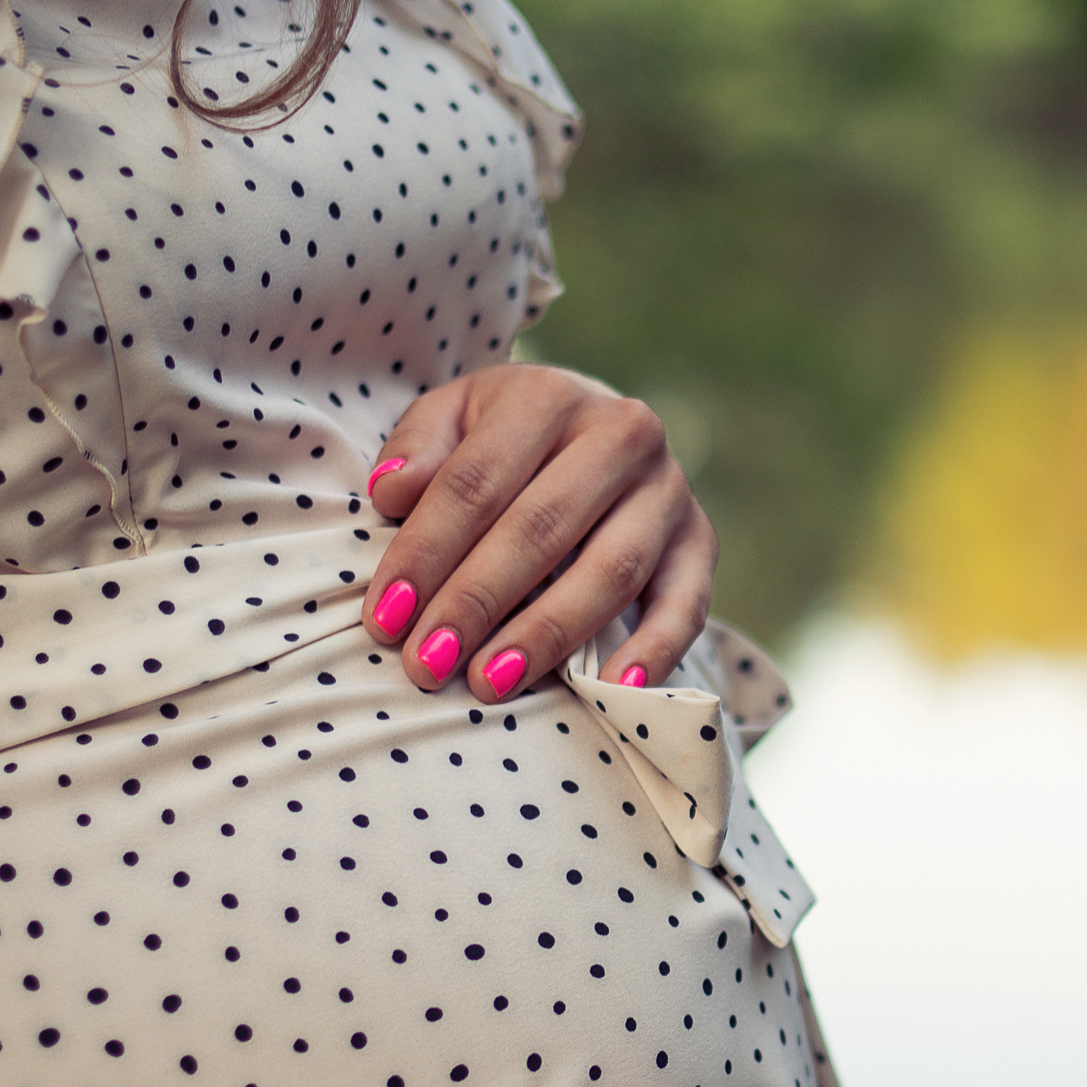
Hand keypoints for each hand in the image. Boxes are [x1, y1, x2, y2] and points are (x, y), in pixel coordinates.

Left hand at [360, 365, 717, 699]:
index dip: (426, 553)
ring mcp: (669, 490)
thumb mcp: (454, 420)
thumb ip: (420, 449)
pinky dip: (655, 651)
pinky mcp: (701, 543)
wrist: (595, 433)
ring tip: (490, 684)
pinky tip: (613, 691)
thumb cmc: (507, 440)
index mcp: (549, 396)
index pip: (475, 482)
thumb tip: (392, 491)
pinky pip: (686, 605)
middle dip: (476, 602)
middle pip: (540, 528)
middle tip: (428, 663)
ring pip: (610, 570)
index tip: (385, 619)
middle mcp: (622, 433)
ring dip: (547, 634)